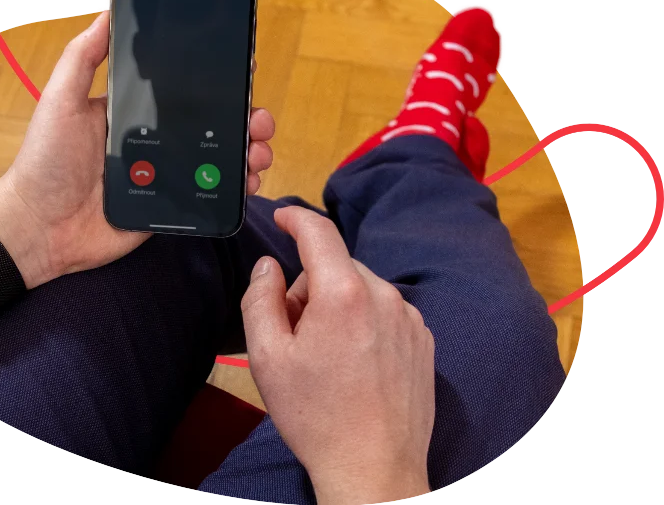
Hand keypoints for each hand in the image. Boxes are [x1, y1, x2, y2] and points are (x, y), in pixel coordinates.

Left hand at [0, 9, 274, 288]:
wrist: (40, 227)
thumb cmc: (46, 160)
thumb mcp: (61, 100)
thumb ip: (83, 58)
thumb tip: (108, 12)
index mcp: (135, 113)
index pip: (185, 94)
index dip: (217, 86)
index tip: (244, 77)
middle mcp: (155, 142)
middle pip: (211, 127)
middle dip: (244, 121)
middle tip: (260, 122)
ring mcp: (165, 176)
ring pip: (217, 161)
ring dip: (246, 153)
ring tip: (259, 152)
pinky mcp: (169, 207)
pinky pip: (209, 196)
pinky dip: (234, 189)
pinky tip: (250, 182)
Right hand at [240, 207, 435, 503]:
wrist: (374, 468)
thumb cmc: (316, 415)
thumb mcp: (267, 357)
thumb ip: (261, 298)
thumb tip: (269, 266)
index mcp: (343, 294)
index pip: (319, 233)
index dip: (296, 218)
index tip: (282, 217)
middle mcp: (384, 296)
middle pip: (336, 267)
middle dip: (310, 286)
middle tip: (295, 334)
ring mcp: (410, 318)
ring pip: (361, 288)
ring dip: (338, 305)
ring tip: (328, 356)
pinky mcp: (423, 339)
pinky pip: (385, 311)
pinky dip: (365, 321)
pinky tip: (356, 364)